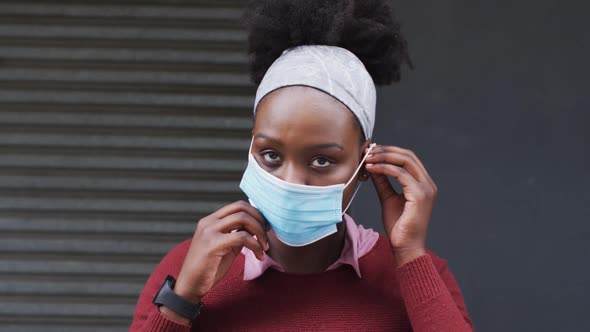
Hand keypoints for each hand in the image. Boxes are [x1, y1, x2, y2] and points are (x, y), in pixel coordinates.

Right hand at [174, 201, 268, 302]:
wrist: (190, 286)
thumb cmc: (209, 269)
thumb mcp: (226, 247)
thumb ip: (238, 235)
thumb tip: (257, 227)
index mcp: (211, 220)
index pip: (237, 206)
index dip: (255, 214)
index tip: (265, 227)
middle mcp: (208, 222)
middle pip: (241, 207)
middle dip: (260, 219)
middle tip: (267, 235)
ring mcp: (209, 231)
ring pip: (242, 218)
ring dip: (260, 232)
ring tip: (264, 247)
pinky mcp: (212, 244)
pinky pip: (241, 237)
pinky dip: (255, 245)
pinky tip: (259, 256)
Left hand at [364, 145, 437, 266]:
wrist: (405, 247)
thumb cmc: (399, 226)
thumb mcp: (388, 198)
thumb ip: (383, 182)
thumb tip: (372, 166)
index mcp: (423, 183)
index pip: (408, 158)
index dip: (389, 151)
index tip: (371, 151)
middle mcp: (428, 184)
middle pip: (408, 155)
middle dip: (386, 150)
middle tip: (367, 151)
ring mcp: (426, 189)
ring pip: (405, 161)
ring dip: (384, 157)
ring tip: (367, 158)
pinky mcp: (420, 195)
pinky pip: (401, 174)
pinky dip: (384, 168)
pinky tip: (371, 169)